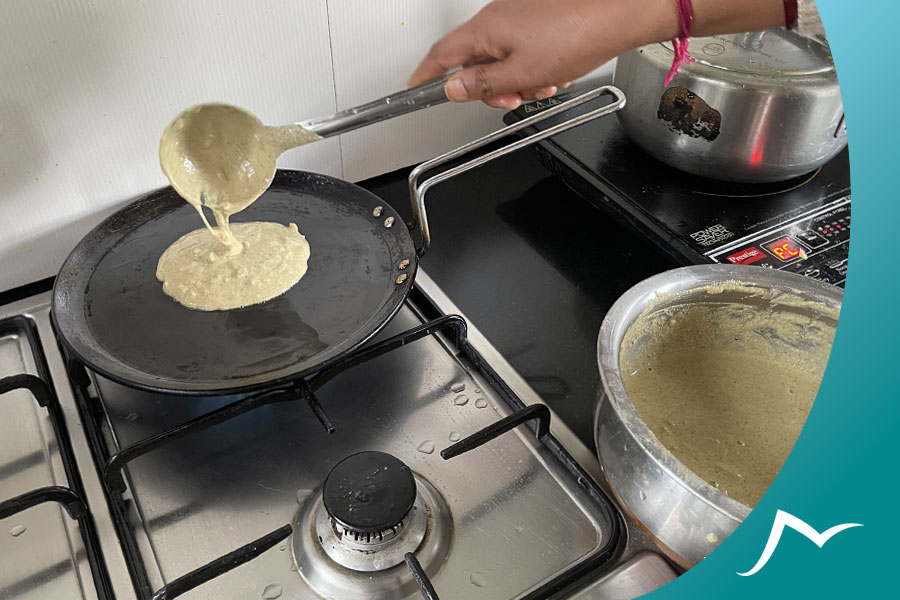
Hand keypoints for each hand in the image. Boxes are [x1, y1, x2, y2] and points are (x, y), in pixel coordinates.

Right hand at [408, 0, 676, 109]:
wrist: (617, 13)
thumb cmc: (576, 34)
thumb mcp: (522, 74)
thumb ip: (483, 85)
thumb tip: (453, 88)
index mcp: (486, 30)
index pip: (441, 55)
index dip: (425, 75)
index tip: (414, 90)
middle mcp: (497, 19)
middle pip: (475, 63)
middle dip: (491, 88)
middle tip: (511, 99)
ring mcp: (517, 18)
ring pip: (503, 61)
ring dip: (518, 81)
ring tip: (543, 84)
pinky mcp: (536, 21)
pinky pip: (522, 51)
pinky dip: (533, 69)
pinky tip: (553, 74)